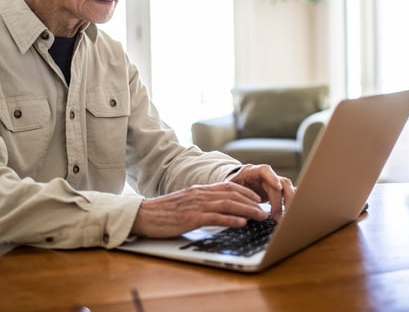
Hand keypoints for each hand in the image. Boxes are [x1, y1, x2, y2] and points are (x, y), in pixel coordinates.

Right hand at [131, 181, 267, 237]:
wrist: (144, 214)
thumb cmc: (164, 212)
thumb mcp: (185, 202)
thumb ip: (201, 203)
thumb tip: (218, 210)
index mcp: (200, 190)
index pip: (229, 186)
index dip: (246, 192)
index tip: (258, 199)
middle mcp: (200, 194)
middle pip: (232, 195)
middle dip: (252, 202)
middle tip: (265, 210)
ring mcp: (196, 205)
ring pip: (228, 205)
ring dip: (247, 211)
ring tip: (260, 217)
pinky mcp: (191, 218)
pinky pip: (215, 218)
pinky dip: (231, 220)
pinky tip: (241, 223)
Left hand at [226, 164, 294, 220]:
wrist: (237, 182)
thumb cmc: (233, 185)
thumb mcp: (230, 188)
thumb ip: (234, 194)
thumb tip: (238, 208)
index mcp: (253, 171)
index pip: (265, 170)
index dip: (272, 177)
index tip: (277, 187)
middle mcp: (267, 176)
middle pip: (280, 183)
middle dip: (280, 200)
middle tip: (276, 217)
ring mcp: (274, 183)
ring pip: (287, 189)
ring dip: (288, 203)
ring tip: (283, 219)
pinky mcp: (278, 192)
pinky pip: (288, 195)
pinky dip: (292, 203)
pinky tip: (293, 214)